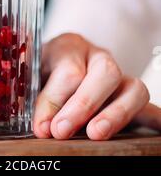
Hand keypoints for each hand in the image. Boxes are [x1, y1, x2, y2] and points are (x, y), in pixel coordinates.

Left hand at [34, 33, 160, 139]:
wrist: (56, 63)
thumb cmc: (41, 71)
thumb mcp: (31, 73)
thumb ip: (34, 94)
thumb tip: (41, 126)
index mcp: (70, 46)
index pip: (69, 70)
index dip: (54, 101)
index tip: (43, 127)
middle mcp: (98, 57)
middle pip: (105, 72)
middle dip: (84, 104)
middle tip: (62, 131)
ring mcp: (119, 75)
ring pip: (133, 87)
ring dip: (116, 114)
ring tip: (96, 135)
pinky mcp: (130, 94)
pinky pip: (148, 104)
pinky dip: (153, 119)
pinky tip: (153, 134)